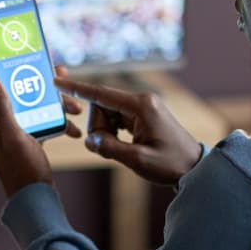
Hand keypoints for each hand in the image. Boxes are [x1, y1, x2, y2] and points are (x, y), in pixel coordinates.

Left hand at [0, 66, 82, 197]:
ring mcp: (11, 129)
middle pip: (16, 89)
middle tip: (60, 77)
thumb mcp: (14, 136)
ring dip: (55, 103)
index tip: (25, 57)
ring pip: (33, 103)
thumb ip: (3, 108)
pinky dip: (57, 120)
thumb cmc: (22, 170)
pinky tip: (74, 128)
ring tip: (75, 108)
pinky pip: (41, 118)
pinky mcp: (26, 136)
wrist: (36, 198)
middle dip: (40, 84)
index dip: (5, 67)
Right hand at [53, 76, 201, 186]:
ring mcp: (142, 107)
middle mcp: (141, 101)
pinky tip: (124, 145)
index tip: (57, 81)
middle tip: (110, 148)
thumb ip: (109, 148)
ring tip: (123, 150)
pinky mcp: (141, 116)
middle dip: (99, 127)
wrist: (194, 168)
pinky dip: (113, 133)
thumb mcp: (137, 160)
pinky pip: (116, 119)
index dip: (77, 88)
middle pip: (101, 105)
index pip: (101, 93)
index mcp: (141, 105)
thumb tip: (89, 139)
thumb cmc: (170, 164)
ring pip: (107, 113)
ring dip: (106, 132)